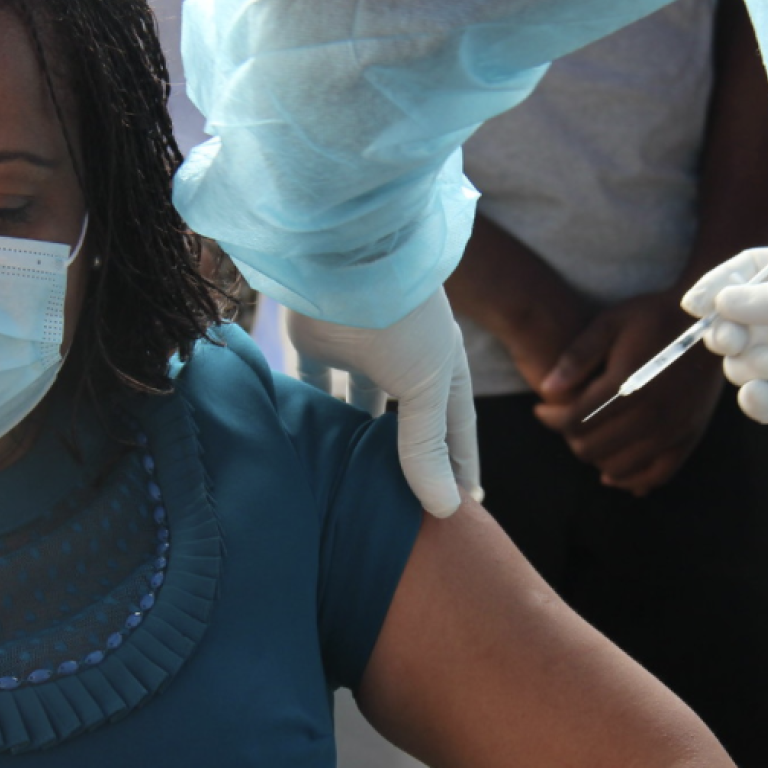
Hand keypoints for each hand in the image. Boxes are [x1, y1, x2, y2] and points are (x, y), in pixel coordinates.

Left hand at [287, 288, 480, 515]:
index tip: (462, 504)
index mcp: (442, 368)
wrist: (347, 260)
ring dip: (354, 435)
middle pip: (406, 421)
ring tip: (350, 479)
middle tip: (401, 503)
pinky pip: (312, 383)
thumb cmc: (402, 323)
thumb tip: (445, 507)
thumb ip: (426, 447)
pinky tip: (305, 438)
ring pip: (357, 405)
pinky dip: (311, 406)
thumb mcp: (425, 390)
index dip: (459, 465)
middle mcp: (403, 360)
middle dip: (406, 458)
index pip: (456, 429)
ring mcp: (359, 351)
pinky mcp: (317, 342)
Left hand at [534, 292, 723, 495]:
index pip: (573, 420)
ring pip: (618, 467)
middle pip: (591, 448)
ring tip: (590, 437)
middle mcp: (650, 414)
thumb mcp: (609, 323)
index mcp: (626, 386)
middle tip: (567, 421)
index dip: (550, 418)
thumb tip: (546, 389)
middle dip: (570, 436)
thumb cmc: (652, 318)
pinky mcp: (689, 437)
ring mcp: (673, 430)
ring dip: (596, 457)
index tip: (541, 409)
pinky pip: (657, 475)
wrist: (710, 320)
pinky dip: (632, 479)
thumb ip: (577, 357)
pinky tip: (614, 472)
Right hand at [680, 247, 767, 438]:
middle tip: (735, 340)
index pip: (748, 273)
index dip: (719, 285)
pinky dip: (751, 399)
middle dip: (727, 329)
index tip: (697, 304)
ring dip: (744, 362)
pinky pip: (758, 402)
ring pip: (741, 361)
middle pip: (735, 319)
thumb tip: (720, 304)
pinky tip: (761, 394)